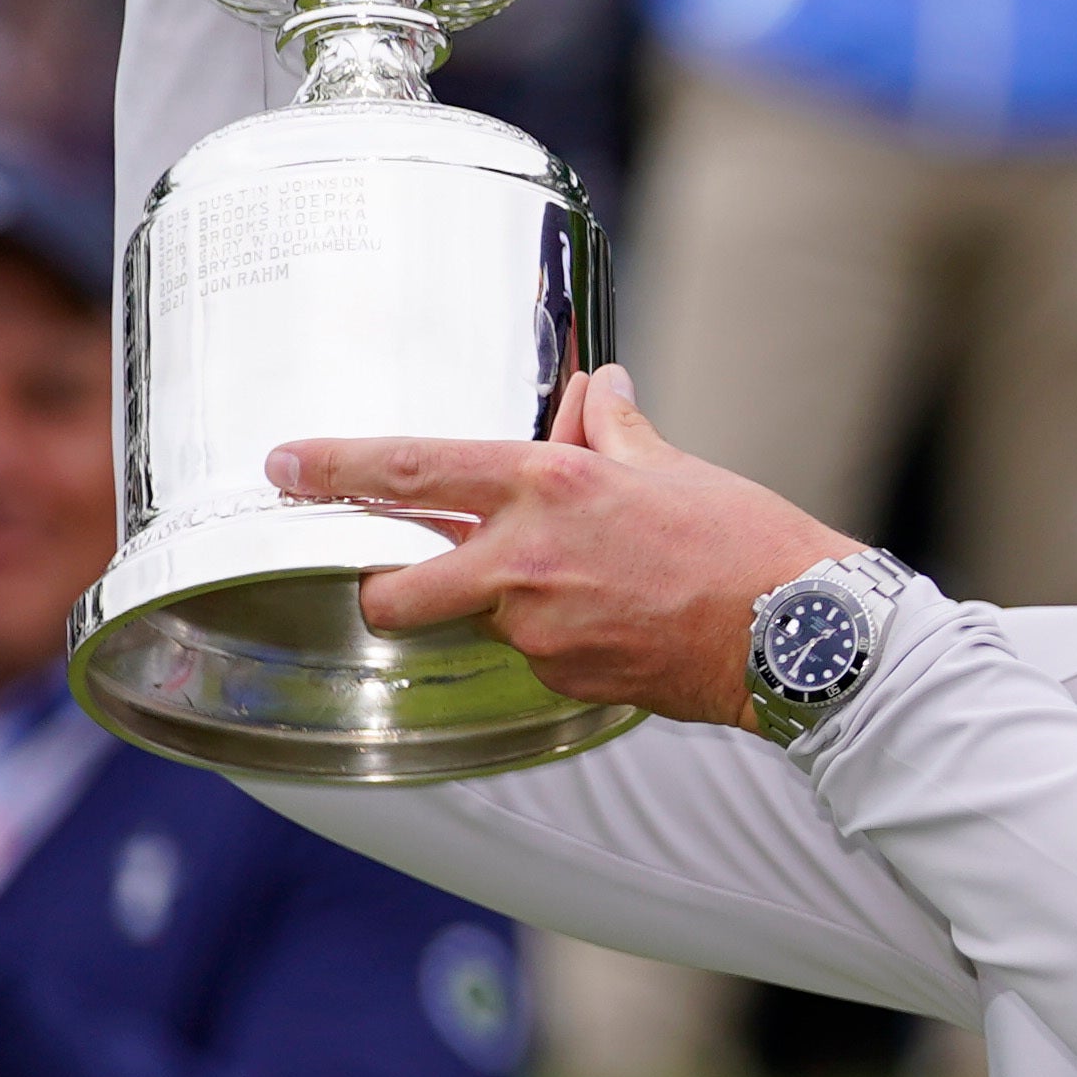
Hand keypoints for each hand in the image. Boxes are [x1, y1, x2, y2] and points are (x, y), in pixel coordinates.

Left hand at [272, 365, 857, 731]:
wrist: (793, 634)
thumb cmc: (740, 540)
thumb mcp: (667, 465)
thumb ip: (611, 432)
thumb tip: (596, 394)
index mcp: (545, 487)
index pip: (410, 471)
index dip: (334, 470)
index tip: (284, 466)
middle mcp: (524, 561)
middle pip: (395, 591)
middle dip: (376, 590)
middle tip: (383, 577)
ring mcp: (539, 630)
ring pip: (474, 620)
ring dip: (496, 605)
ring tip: (576, 586)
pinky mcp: (563, 682)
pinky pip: (530, 653)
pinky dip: (551, 637)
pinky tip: (608, 621)